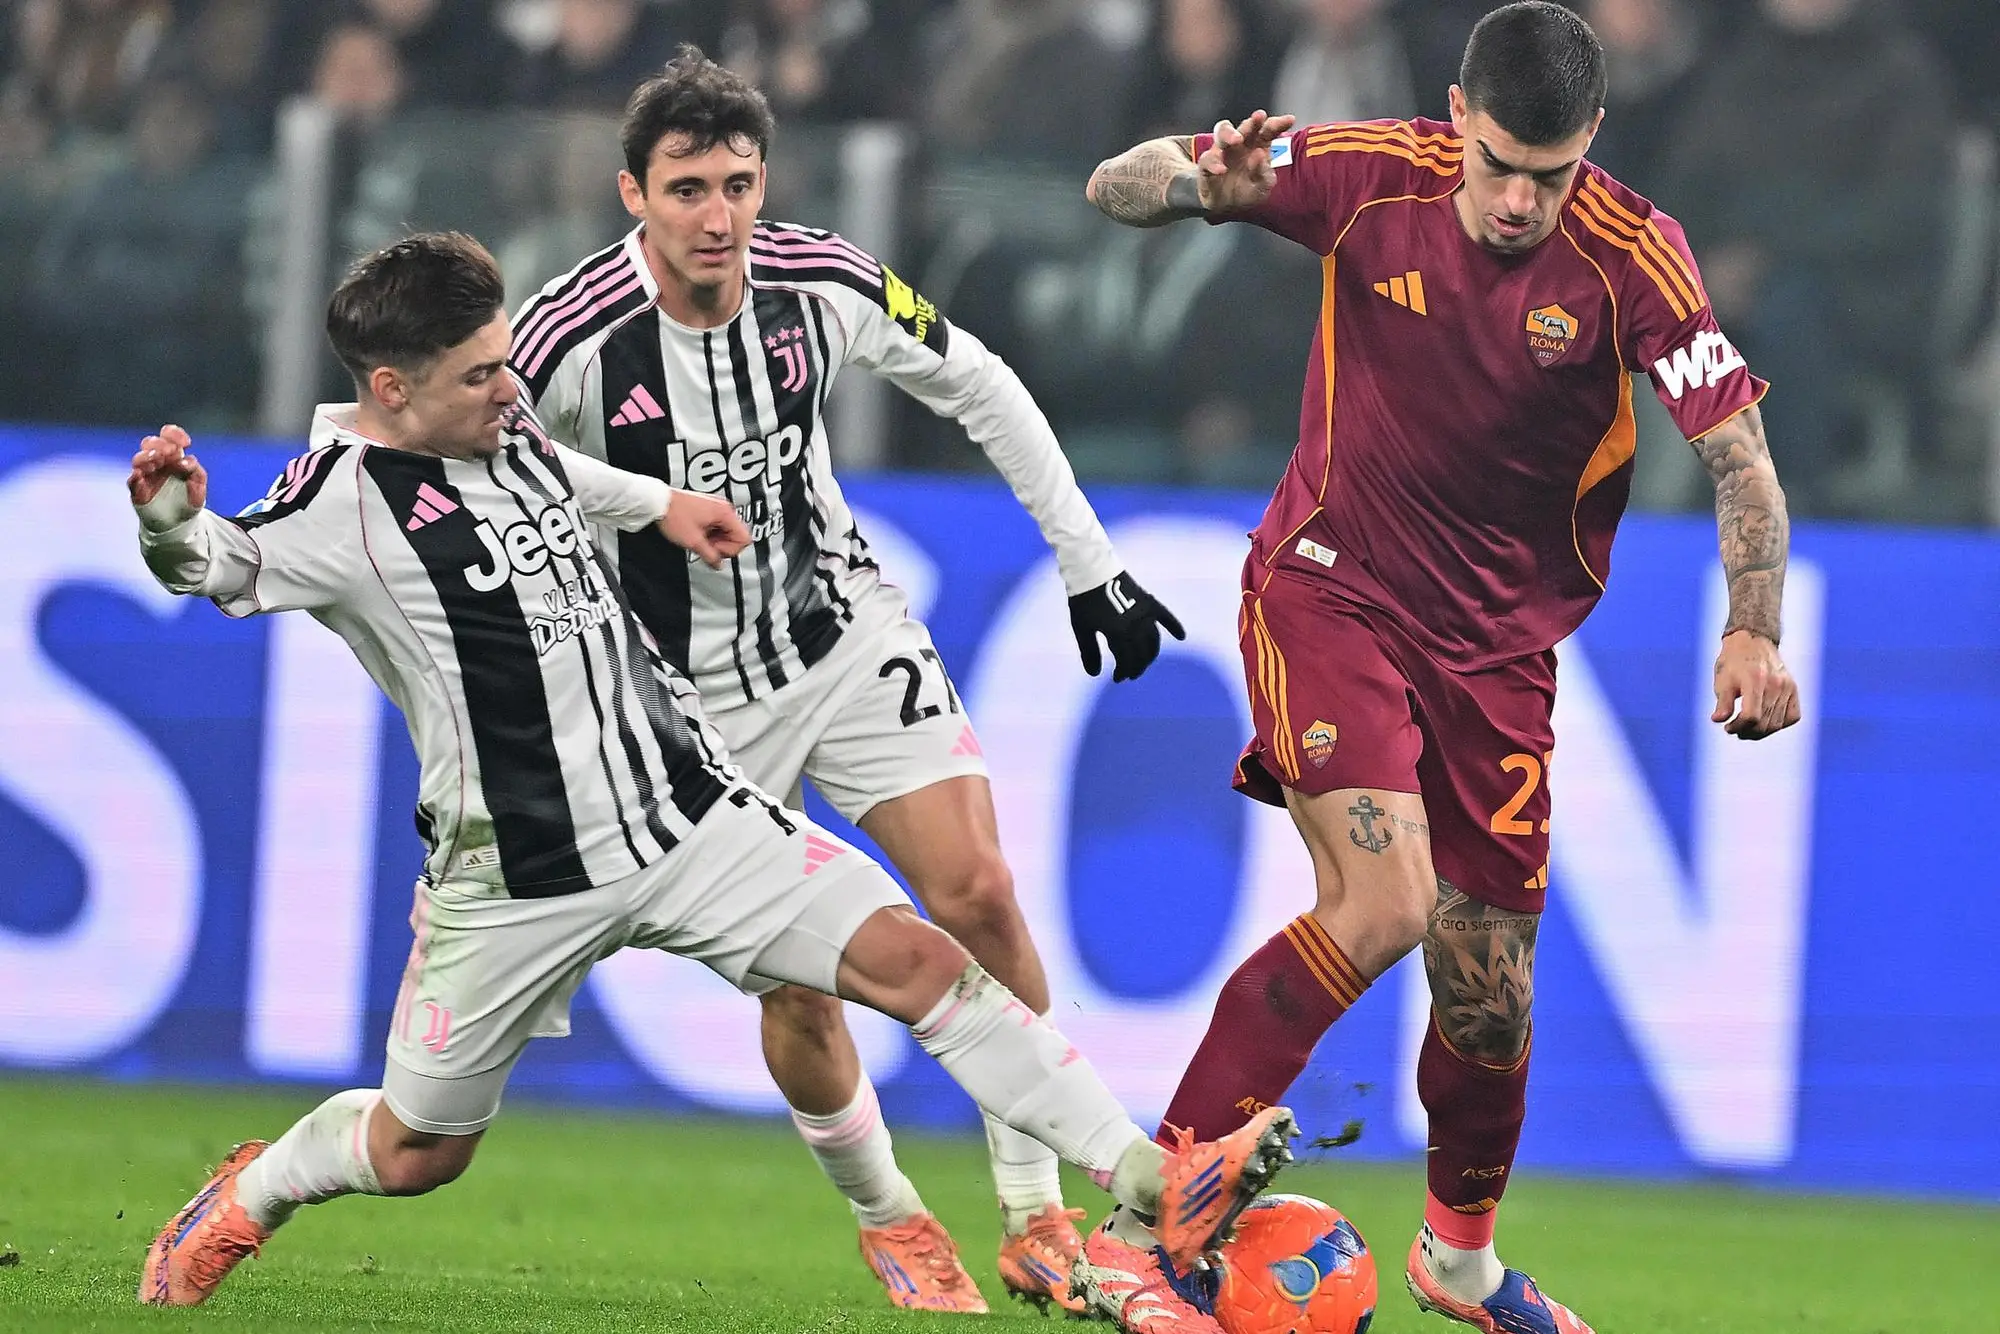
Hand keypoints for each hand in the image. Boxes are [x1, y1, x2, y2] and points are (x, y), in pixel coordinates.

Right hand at [129, 424, 207, 520]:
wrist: (179, 524)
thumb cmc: (188, 500)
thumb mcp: (199, 486)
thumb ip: (196, 472)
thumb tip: (186, 460)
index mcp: (173, 458)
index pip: (169, 438)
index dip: (174, 434)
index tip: (185, 442)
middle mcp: (158, 463)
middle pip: (150, 444)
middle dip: (159, 444)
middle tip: (170, 451)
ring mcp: (146, 475)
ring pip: (139, 459)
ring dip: (146, 457)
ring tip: (156, 460)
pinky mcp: (138, 491)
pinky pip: (132, 482)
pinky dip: (135, 477)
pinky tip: (140, 475)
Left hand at [660, 490, 749, 568]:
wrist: (658, 502)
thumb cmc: (673, 514)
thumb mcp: (693, 542)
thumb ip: (710, 556)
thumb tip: (718, 564)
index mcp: (725, 513)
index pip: (744, 538)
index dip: (730, 549)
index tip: (715, 551)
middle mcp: (724, 507)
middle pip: (735, 535)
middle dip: (721, 545)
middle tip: (705, 546)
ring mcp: (716, 507)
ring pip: (725, 532)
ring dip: (715, 540)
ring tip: (699, 540)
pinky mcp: (708, 508)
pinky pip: (717, 526)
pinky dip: (709, 534)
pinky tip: (698, 535)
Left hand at [1069, 572, 1185, 682]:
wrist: (1092, 570)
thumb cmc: (1084, 600)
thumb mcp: (1082, 628)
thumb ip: (1090, 652)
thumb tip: (1095, 675)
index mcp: (1119, 634)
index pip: (1127, 661)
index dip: (1123, 672)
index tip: (1117, 678)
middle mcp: (1136, 626)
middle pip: (1142, 655)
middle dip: (1137, 667)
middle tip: (1129, 675)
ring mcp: (1145, 614)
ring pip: (1154, 641)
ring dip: (1150, 655)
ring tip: (1144, 662)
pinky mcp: (1149, 602)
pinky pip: (1166, 617)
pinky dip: (1174, 626)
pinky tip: (1181, 636)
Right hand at [1196, 110, 1296, 212]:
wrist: (1224, 207)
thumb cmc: (1245, 191)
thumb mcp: (1261, 188)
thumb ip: (1264, 174)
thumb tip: (1260, 155)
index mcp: (1258, 146)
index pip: (1268, 130)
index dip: (1278, 124)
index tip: (1290, 120)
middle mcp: (1240, 144)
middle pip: (1246, 126)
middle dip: (1252, 122)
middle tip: (1259, 117)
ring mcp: (1222, 152)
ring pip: (1222, 132)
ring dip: (1229, 134)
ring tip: (1237, 140)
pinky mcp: (1207, 165)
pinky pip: (1207, 159)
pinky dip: (1214, 163)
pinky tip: (1222, 170)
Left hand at [1711, 629, 1800, 739]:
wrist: (1751, 642)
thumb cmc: (1733, 662)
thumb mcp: (1722, 680)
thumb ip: (1722, 702)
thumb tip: (1717, 720)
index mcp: (1755, 680)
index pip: (1751, 716)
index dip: (1738, 727)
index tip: (1727, 727)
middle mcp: (1775, 684)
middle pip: (1764, 723)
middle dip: (1747, 732)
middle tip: (1735, 730)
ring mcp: (1787, 687)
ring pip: (1777, 724)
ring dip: (1761, 732)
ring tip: (1747, 729)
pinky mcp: (1794, 689)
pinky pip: (1793, 717)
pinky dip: (1780, 724)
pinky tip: (1766, 722)